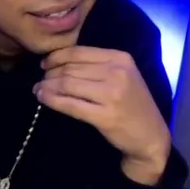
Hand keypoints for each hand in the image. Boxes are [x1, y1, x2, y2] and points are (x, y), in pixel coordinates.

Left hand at [35, 46, 171, 184]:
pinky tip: (43, 99)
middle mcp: (117, 72)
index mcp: (120, 58)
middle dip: (50, 74)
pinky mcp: (105, 116)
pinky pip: (71, 104)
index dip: (56, 57)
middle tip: (40, 81)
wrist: (151, 136)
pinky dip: (53, 100)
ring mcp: (112, 94)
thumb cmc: (132, 105)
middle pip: (71, 68)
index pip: (78, 52)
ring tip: (38, 90)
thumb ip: (96, 66)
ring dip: (47, 87)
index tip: (44, 65)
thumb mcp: (122, 76)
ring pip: (68, 84)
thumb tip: (57, 61)